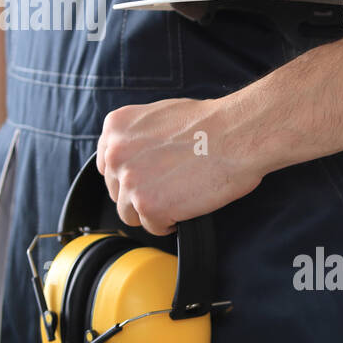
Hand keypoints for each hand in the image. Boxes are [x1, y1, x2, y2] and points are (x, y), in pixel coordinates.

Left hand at [96, 96, 265, 235]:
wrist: (235, 135)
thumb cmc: (209, 123)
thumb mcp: (158, 115)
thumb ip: (136, 137)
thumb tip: (133, 157)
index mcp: (116, 127)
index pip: (107, 165)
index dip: (128, 175)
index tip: (145, 179)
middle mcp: (116, 154)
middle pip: (117, 191)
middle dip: (140, 193)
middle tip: (168, 188)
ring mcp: (130, 181)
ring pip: (129, 213)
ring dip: (151, 211)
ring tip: (177, 199)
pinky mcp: (148, 205)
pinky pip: (152, 227)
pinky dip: (168, 224)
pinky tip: (185, 208)